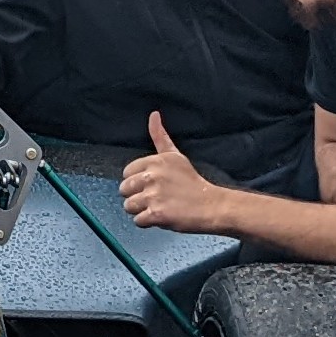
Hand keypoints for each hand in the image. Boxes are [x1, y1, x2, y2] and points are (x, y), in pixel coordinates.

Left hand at [120, 113, 222, 231]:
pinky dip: (148, 222)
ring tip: (158, 206)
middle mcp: (152, 176)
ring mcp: (154, 195)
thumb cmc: (192, 182)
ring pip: (128, 206)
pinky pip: (138, 221)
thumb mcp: (176, 156)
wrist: (211, 205)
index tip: (152, 184)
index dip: (137, 181)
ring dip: (141, 210)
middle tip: (156, 197)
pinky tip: (161, 216)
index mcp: (155, 161)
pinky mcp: (157, 214)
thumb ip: (160, 136)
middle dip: (137, 196)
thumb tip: (153, 114)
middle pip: (124, 189)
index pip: (126, 172)